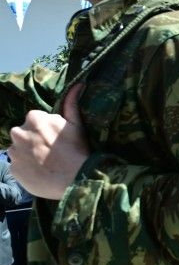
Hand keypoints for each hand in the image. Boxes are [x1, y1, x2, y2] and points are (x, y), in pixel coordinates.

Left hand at [8, 84, 90, 199]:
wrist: (76, 179)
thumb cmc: (78, 150)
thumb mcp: (77, 124)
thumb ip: (71, 103)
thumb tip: (78, 84)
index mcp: (34, 118)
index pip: (35, 121)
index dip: (46, 130)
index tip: (56, 139)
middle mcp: (18, 133)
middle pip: (23, 134)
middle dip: (33, 140)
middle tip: (51, 152)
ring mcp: (14, 152)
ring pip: (18, 150)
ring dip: (28, 154)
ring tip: (45, 163)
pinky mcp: (13, 169)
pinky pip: (18, 166)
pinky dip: (26, 168)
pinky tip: (40, 172)